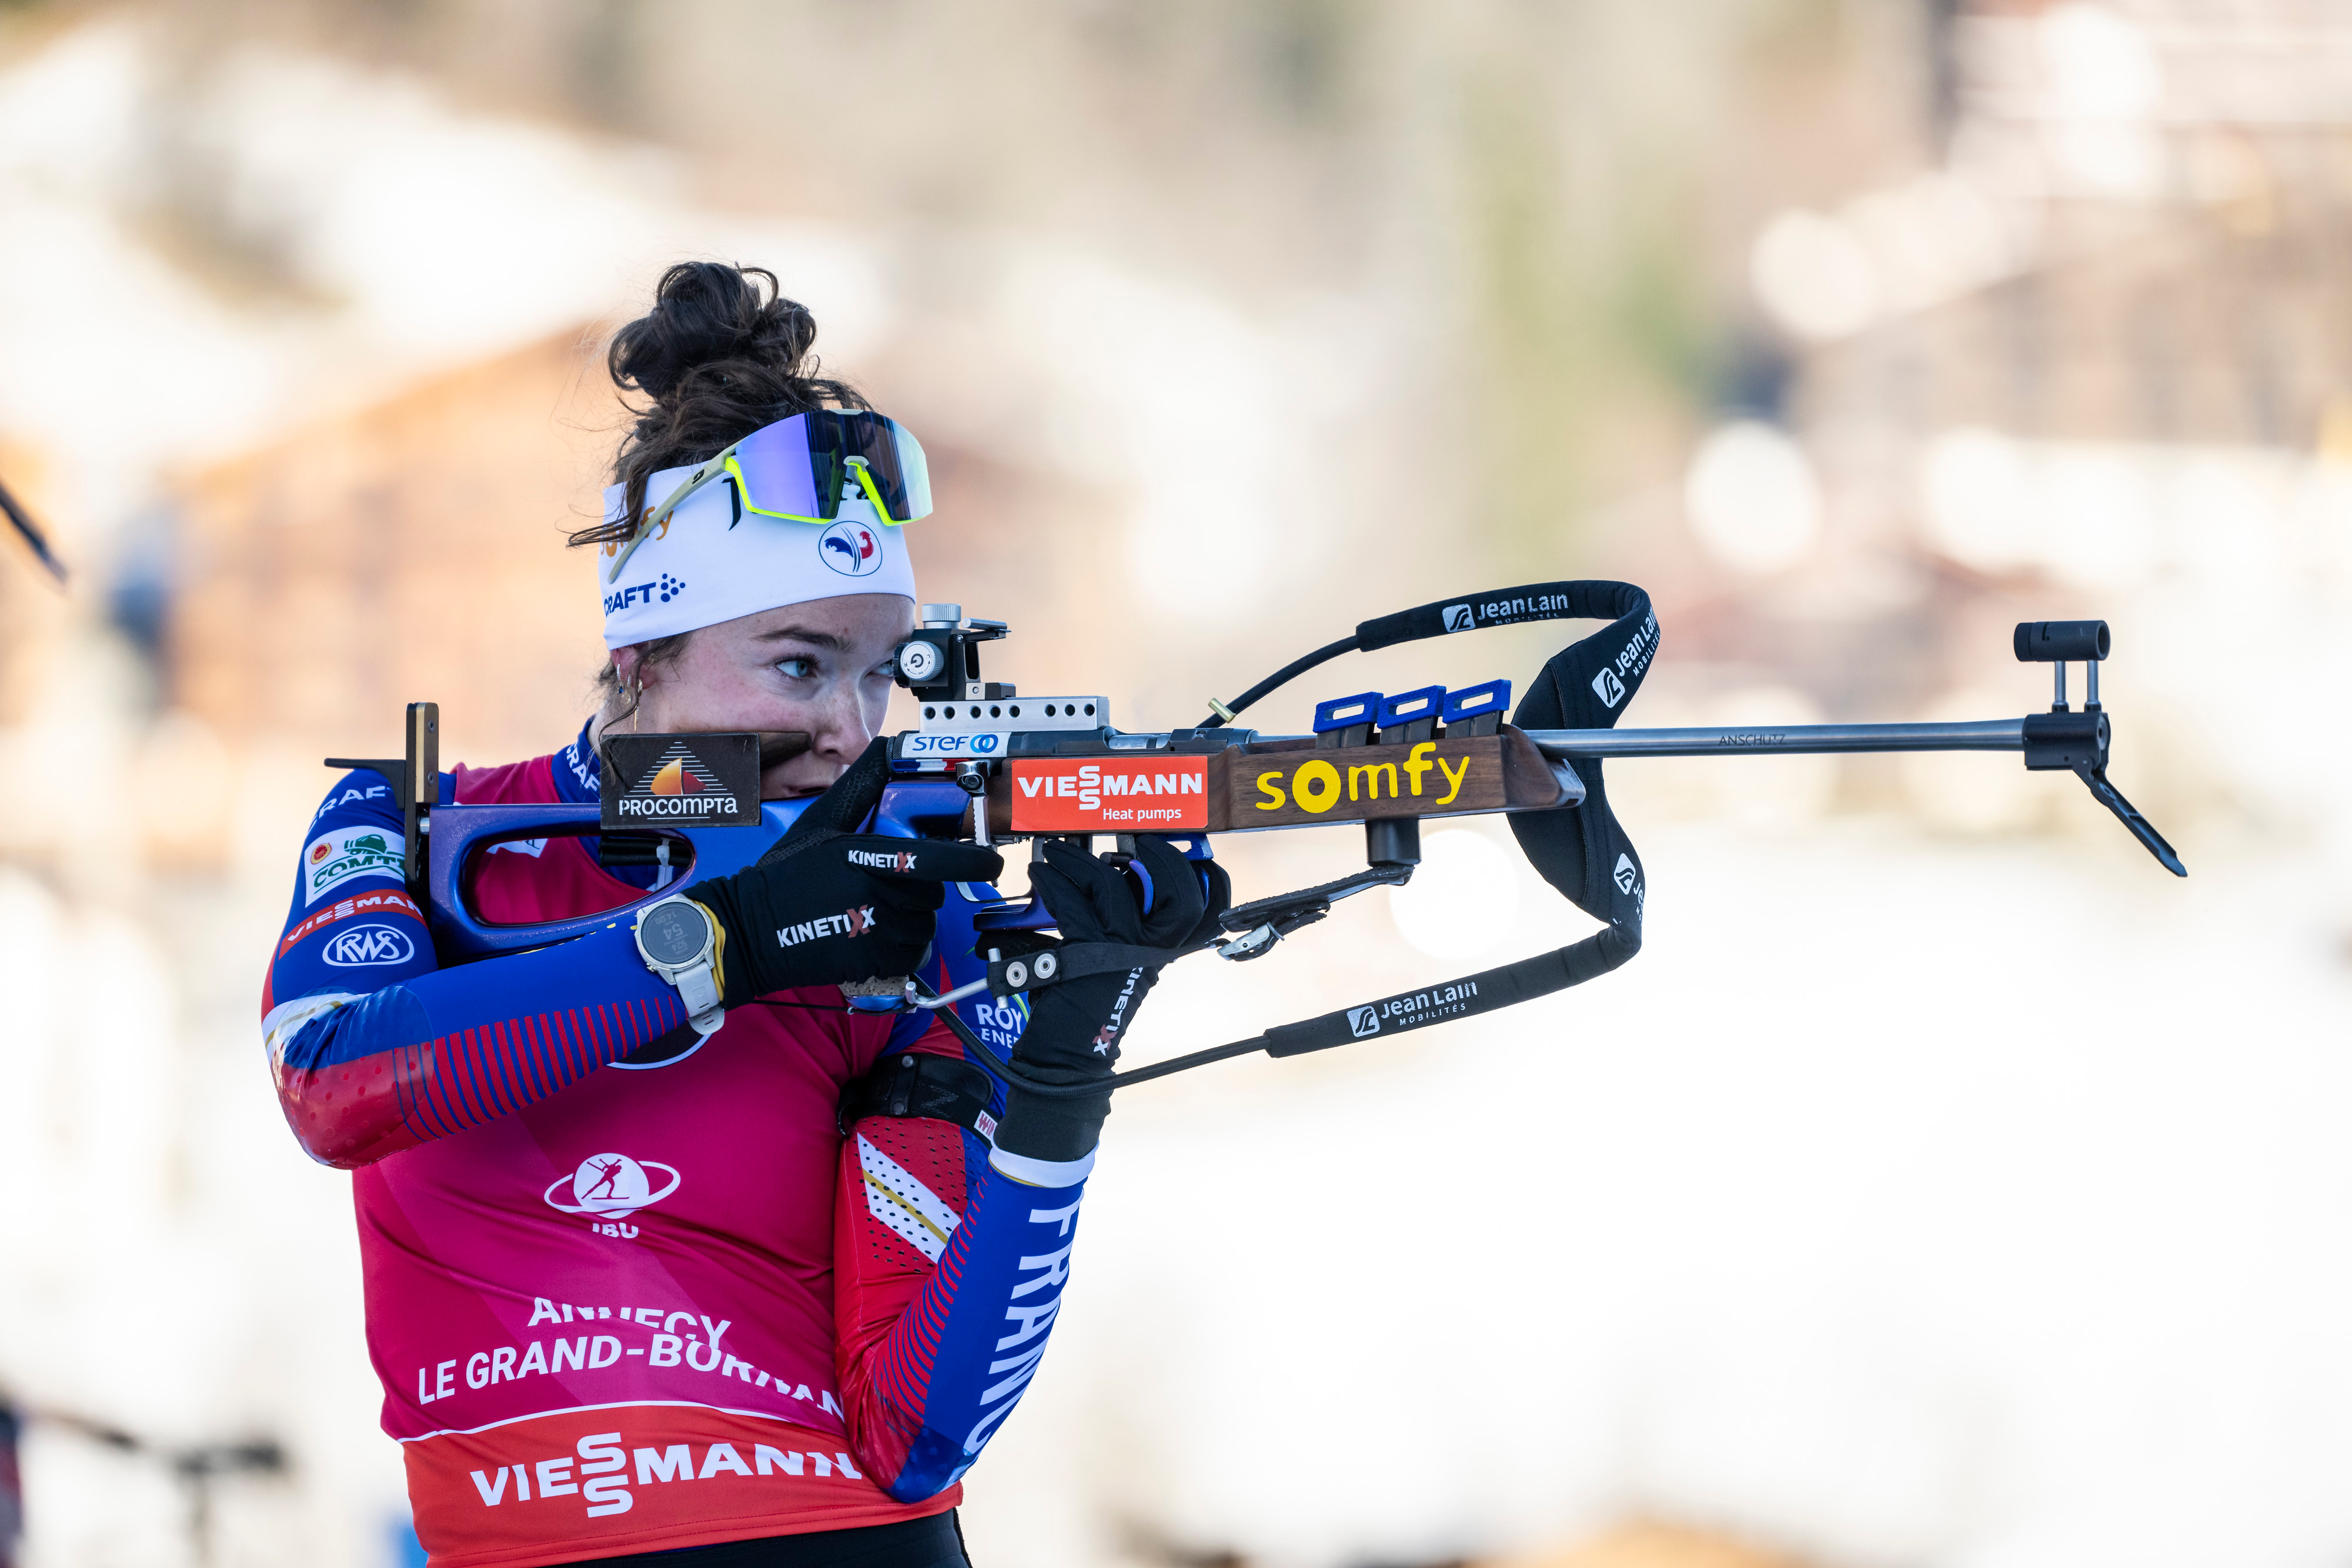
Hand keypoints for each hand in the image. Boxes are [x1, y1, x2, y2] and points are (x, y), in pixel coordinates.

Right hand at [689, 740, 1003, 1001]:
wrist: (752, 931)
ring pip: (923, 924)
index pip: (937, 859)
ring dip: (909, 919)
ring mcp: (877, 931)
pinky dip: (901, 948)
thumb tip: (884, 748)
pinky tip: (871, 936)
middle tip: (883, 885)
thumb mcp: (820, 822)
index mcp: (867, 855)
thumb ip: (861, 788)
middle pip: (932, 892)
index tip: (991, 862)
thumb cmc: (785, 876)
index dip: (973, 861)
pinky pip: (912, 954)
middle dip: (918, 887)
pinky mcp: (873, 963)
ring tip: (871, 912)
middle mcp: (877, 892)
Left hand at [992, 837, 1230, 1163]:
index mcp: (1163, 954)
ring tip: (1057, 853)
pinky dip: (1053, 883)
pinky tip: (1041, 877)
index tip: (1191, 851)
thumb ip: (1124, 930)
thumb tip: (1113, 878)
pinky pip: (1072, 905)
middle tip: (1135, 841)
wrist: (1064, 1060)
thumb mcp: (1116, 966)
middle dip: (1161, 859)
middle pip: (1181, 897)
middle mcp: (1150, 954)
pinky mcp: (1084, 957)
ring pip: (1114, 888)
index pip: (1209, 912)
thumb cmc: (1085, 1010)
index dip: (1210, 879)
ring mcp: (1120, 954)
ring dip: (1080, 861)